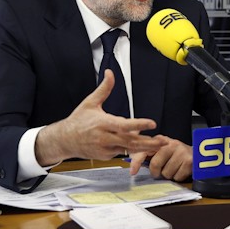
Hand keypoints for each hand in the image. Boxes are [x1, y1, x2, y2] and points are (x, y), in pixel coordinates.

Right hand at [35, 70, 160, 164]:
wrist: (64, 140)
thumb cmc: (78, 120)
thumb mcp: (90, 102)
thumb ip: (104, 88)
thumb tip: (110, 73)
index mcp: (103, 123)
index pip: (124, 124)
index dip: (139, 124)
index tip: (152, 123)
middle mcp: (106, 137)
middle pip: (131, 141)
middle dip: (149, 142)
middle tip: (164, 141)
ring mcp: (106, 148)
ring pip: (129, 149)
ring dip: (144, 148)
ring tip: (159, 145)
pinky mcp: (106, 156)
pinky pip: (121, 152)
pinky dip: (131, 149)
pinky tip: (140, 145)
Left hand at [129, 135, 192, 181]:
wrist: (198, 154)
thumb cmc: (176, 154)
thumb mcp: (161, 150)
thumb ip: (148, 154)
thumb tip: (132, 162)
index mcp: (160, 140)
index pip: (145, 150)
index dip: (137, 161)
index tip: (133, 172)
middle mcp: (171, 144)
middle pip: (155, 164)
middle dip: (157, 172)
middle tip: (161, 170)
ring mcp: (181, 152)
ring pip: (166, 173)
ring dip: (169, 174)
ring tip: (174, 167)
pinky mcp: (189, 161)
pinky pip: (177, 177)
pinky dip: (178, 177)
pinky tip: (181, 170)